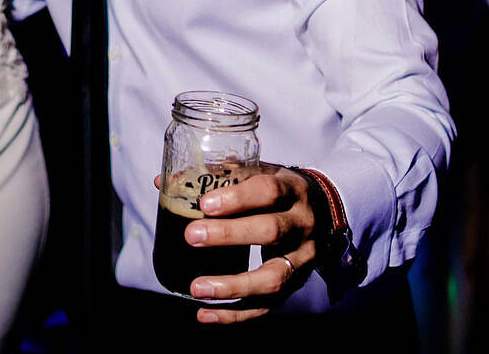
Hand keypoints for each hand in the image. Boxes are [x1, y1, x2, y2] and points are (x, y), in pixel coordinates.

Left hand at [154, 166, 316, 323]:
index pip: (268, 191)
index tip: (205, 203)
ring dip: (232, 285)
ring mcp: (302, 258)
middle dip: (229, 235)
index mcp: (292, 190)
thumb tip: (163, 182)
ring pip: (272, 277)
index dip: (237, 198)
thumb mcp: (260, 173)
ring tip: (197, 288)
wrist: (325, 211)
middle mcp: (302, 224)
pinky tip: (206, 315)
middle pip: (271, 231)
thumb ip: (218, 176)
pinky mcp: (294, 284)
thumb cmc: (279, 190)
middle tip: (192, 236)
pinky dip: (236, 314)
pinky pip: (267, 306)